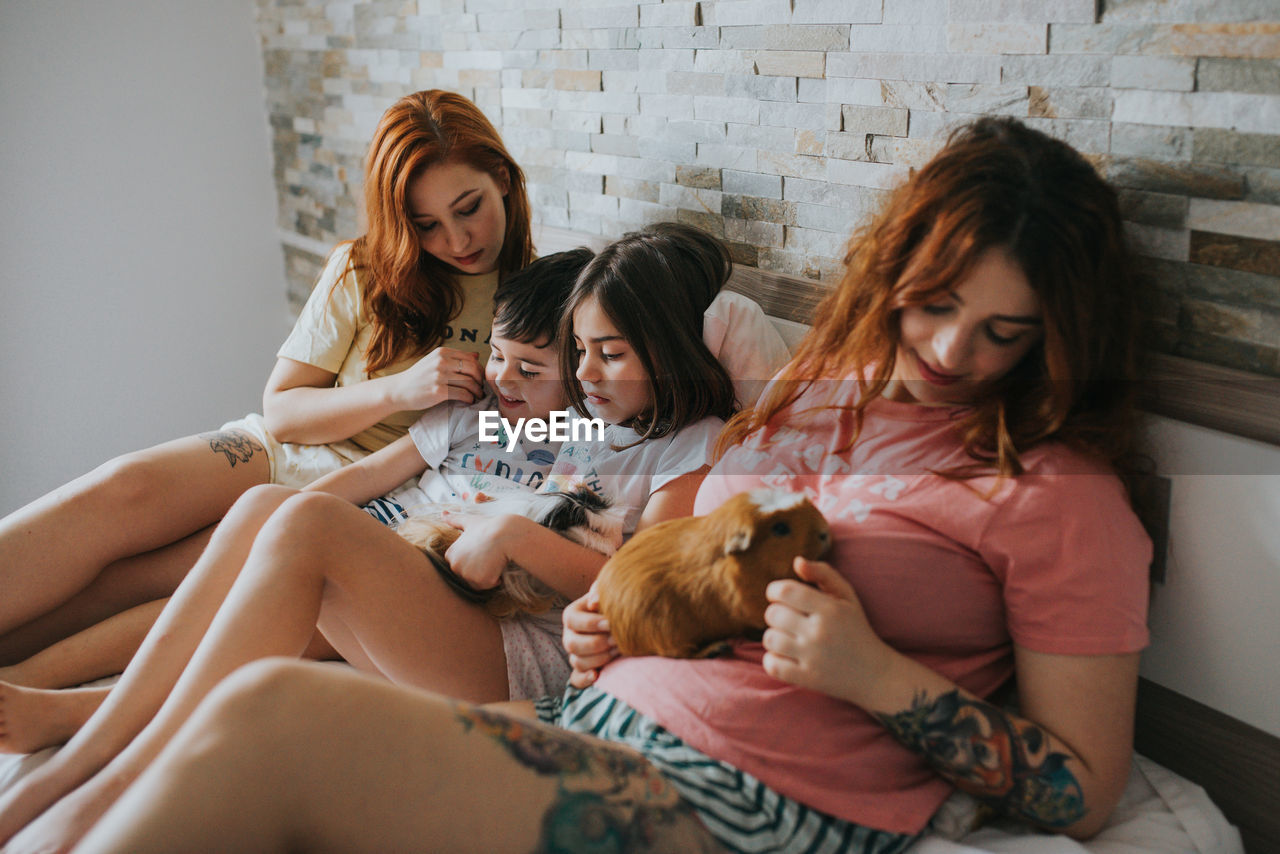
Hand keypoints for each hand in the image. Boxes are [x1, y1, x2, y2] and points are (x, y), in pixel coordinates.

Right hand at [389, 347, 483, 410]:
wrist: (398, 390)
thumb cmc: (418, 377)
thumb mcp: (434, 361)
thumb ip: (454, 358)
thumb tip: (476, 355)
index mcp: (442, 353)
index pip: (471, 358)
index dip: (479, 370)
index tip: (480, 379)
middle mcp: (442, 362)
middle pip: (473, 369)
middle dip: (480, 381)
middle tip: (482, 389)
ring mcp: (440, 376)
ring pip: (470, 382)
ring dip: (477, 392)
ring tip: (477, 397)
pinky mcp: (438, 391)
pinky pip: (463, 394)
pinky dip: (470, 399)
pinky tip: (469, 401)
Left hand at [441, 511, 517, 590]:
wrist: (506, 534)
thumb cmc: (489, 527)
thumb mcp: (470, 521)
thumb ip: (454, 520)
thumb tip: (442, 513)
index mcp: (450, 554)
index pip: (461, 564)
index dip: (474, 558)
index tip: (482, 548)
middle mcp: (455, 566)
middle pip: (468, 575)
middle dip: (479, 568)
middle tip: (489, 554)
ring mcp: (467, 575)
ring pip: (478, 581)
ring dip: (488, 574)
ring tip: (494, 559)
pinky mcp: (480, 581)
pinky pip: (488, 585)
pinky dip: (495, 579)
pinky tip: (499, 566)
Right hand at [562, 584, 616, 687]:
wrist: (626, 621)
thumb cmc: (615, 604)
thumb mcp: (608, 593)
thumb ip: (600, 592)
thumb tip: (594, 603)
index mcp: (572, 615)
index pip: (572, 620)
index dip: (591, 623)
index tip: (611, 623)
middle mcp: (569, 636)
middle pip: (573, 644)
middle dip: (598, 643)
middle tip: (618, 639)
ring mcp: (575, 655)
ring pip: (578, 662)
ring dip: (600, 658)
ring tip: (619, 650)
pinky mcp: (583, 670)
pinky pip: (577, 679)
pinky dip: (585, 679)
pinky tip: (598, 675)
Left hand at [761, 557, 894, 706]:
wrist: (874, 674)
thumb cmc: (856, 629)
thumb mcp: (847, 597)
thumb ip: (823, 573)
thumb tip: (797, 562)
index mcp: (830, 609)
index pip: (785, 591)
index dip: (775, 590)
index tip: (780, 596)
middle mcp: (820, 632)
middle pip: (773, 614)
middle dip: (776, 613)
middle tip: (788, 619)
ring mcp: (813, 657)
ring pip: (769, 639)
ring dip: (774, 637)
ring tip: (786, 637)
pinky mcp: (807, 679)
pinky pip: (772, 665)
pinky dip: (772, 659)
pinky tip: (785, 656)